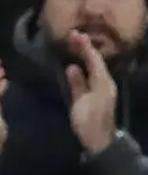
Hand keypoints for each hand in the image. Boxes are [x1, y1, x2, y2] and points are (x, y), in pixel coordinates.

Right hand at [67, 29, 120, 154]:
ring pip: (85, 70)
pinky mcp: (82, 99)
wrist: (95, 139)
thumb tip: (72, 68)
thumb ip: (81, 84)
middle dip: (83, 49)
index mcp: (103, 81)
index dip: (86, 48)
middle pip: (92, 62)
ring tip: (70, 46)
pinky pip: (79, 82)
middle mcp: (99, 83)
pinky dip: (75, 74)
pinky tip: (70, 68)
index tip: (76, 35)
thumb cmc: (93, 118)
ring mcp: (91, 91)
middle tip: (72, 35)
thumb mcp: (89, 99)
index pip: (95, 60)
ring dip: (80, 58)